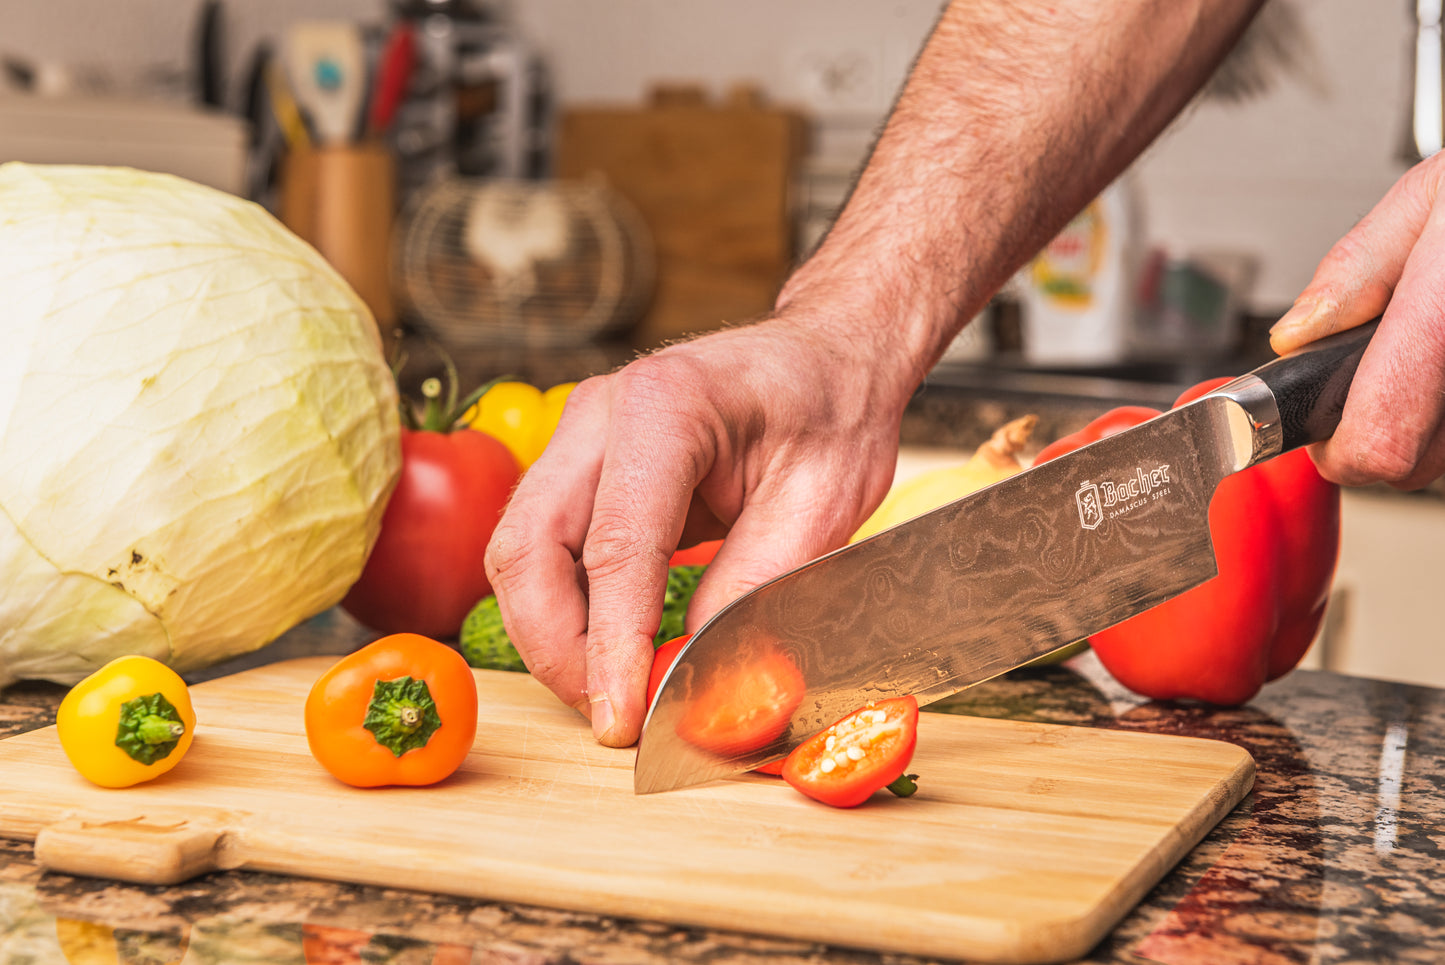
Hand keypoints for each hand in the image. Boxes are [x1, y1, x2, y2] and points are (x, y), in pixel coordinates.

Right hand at [484, 311, 909, 745]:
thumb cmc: (832, 415)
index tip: (622, 721)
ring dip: (552, 637)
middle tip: (611, 718)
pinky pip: (543, 551)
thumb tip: (695, 686)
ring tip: (614, 691)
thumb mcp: (819, 510)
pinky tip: (611, 650)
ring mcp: (578, 437)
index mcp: (665, 407)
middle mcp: (599, 413)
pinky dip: (566, 611)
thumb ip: (751, 595)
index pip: (613, 547)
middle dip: (557, 651)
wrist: (827, 358)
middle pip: (528, 549)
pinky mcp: (578, 468)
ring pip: (519, 555)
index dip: (610, 647)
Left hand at [1269, 152, 1444, 489]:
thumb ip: (1358, 267)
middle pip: (1414, 464)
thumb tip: (1299, 334)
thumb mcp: (1436, 193)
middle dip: (1381, 430)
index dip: (1337, 447)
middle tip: (1378, 374)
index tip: (1322, 427)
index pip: (1378, 443)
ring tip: (1434, 344)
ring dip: (1430, 414)